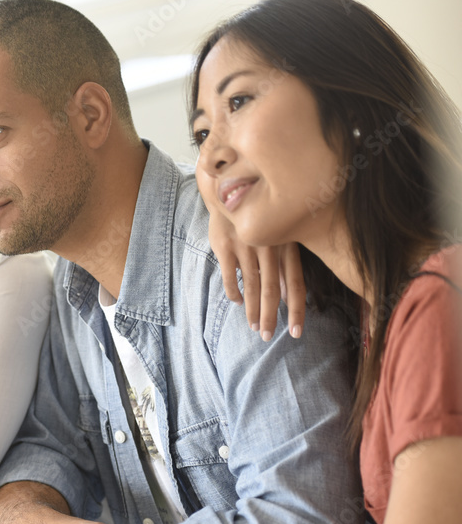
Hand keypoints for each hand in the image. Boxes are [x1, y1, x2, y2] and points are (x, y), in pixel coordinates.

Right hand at [206, 207, 305, 340]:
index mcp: (287, 245)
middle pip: (272, 290)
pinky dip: (234, 293)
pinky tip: (238, 302)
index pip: (295, 283)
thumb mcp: (280, 234)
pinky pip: (231, 277)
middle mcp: (269, 247)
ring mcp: (246, 247)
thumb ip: (284, 264)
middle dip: (270, 316)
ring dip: (252, 310)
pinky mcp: (225, 246)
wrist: (233, 187)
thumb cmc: (260, 215)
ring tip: (253, 326)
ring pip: (251, 286)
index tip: (296, 332)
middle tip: (267, 337)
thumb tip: (289, 296)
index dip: (297, 308)